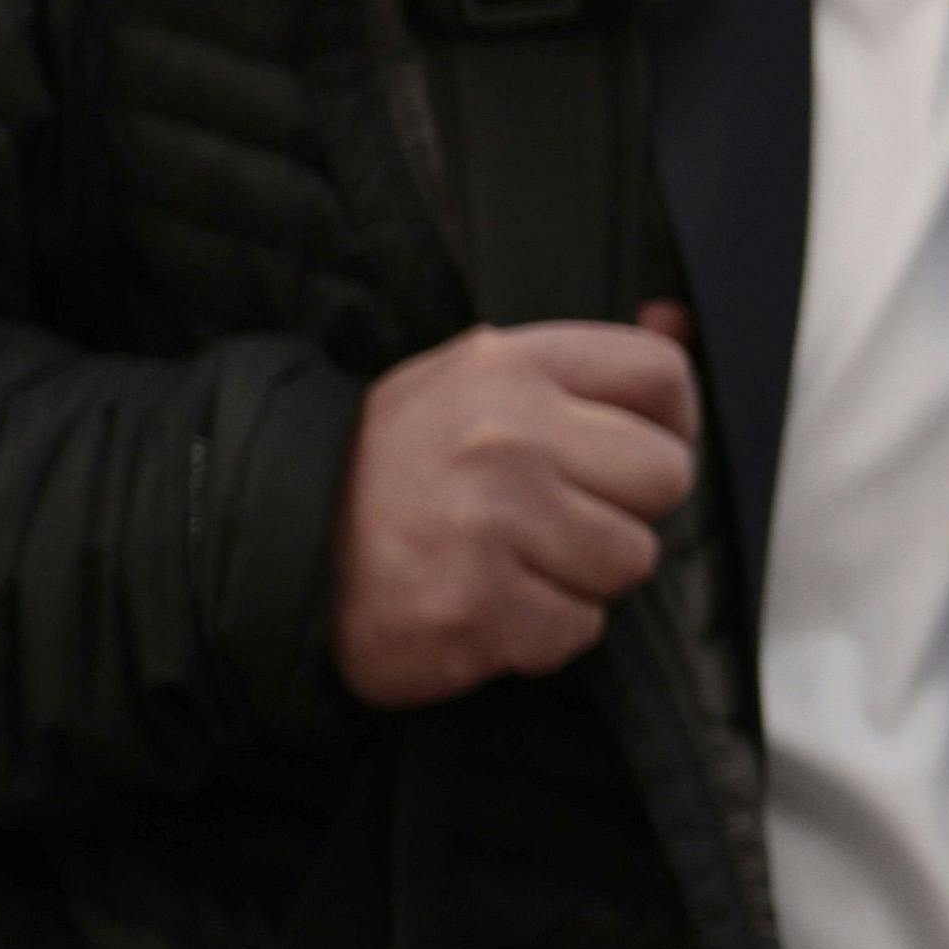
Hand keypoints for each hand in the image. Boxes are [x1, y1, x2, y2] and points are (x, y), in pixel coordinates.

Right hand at [330, 308, 700, 707]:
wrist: (269, 548)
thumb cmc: (391, 469)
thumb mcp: (471, 383)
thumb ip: (578, 365)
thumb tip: (680, 319)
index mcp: (509, 367)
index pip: (661, 374)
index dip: (668, 421)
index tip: (629, 449)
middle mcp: (505, 437)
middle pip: (666, 476)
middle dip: (624, 507)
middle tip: (554, 514)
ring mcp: (491, 524)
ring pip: (631, 560)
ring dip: (582, 574)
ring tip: (510, 559)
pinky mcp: (477, 609)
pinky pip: (578, 628)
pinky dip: (541, 630)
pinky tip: (486, 603)